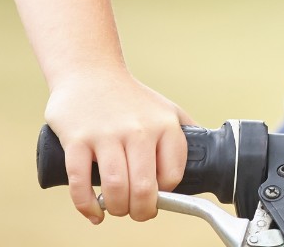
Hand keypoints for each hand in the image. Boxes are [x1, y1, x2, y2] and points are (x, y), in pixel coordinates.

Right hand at [44, 71, 193, 223]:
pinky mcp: (77, 139)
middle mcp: (138, 130)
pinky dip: (86, 205)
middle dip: (141, 211)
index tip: (156, 197)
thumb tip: (206, 152)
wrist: (90, 71)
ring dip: (116, 209)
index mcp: (164, 125)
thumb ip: (185, 131)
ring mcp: (106, 134)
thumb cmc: (129, 96)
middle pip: (143, 187)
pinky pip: (80, 181)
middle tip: (136, 212)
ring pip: (115, 187)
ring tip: (115, 209)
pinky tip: (93, 212)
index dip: (164, 194)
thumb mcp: (166, 108)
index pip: (172, 175)